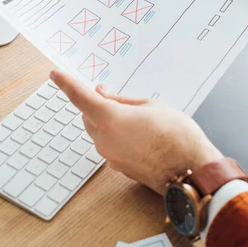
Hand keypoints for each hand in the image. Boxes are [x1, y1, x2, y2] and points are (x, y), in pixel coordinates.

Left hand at [50, 70, 222, 194]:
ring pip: (98, 131)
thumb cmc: (177, 136)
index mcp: (110, 119)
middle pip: (88, 115)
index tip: (56, 75)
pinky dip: (115, 135)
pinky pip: (109, 145)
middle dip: (95, 103)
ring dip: (107, 120)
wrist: (191, 173)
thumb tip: (103, 94)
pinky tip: (138, 133)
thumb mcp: (151, 106)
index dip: (66, 83)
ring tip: (135, 116)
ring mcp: (110, 156)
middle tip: (111, 94)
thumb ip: (122, 100)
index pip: (80, 97)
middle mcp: (104, 140)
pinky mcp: (119, 167)